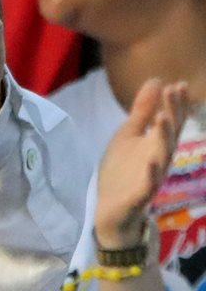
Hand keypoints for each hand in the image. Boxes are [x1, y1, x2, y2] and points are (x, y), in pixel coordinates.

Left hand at [95, 79, 188, 248]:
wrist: (111, 209)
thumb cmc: (123, 170)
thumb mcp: (128, 136)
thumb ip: (142, 111)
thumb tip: (156, 80)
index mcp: (156, 144)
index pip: (170, 121)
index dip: (175, 104)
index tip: (178, 84)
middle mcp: (159, 158)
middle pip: (169, 135)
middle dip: (172, 113)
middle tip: (174, 91)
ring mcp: (151, 177)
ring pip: (162, 157)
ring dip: (164, 137)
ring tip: (162, 118)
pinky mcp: (139, 195)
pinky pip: (148, 184)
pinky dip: (151, 173)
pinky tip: (152, 161)